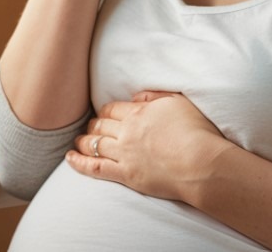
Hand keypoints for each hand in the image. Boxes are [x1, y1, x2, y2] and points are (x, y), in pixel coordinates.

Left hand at [66, 91, 232, 202]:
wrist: (201, 163)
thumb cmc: (197, 132)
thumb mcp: (178, 102)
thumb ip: (155, 96)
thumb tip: (137, 96)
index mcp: (139, 112)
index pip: (112, 109)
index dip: (105, 112)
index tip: (103, 116)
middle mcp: (127, 131)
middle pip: (100, 125)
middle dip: (92, 126)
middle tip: (90, 129)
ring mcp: (124, 153)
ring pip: (94, 144)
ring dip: (83, 141)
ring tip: (78, 142)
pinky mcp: (126, 174)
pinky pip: (95, 167)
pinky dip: (79, 162)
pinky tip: (69, 159)